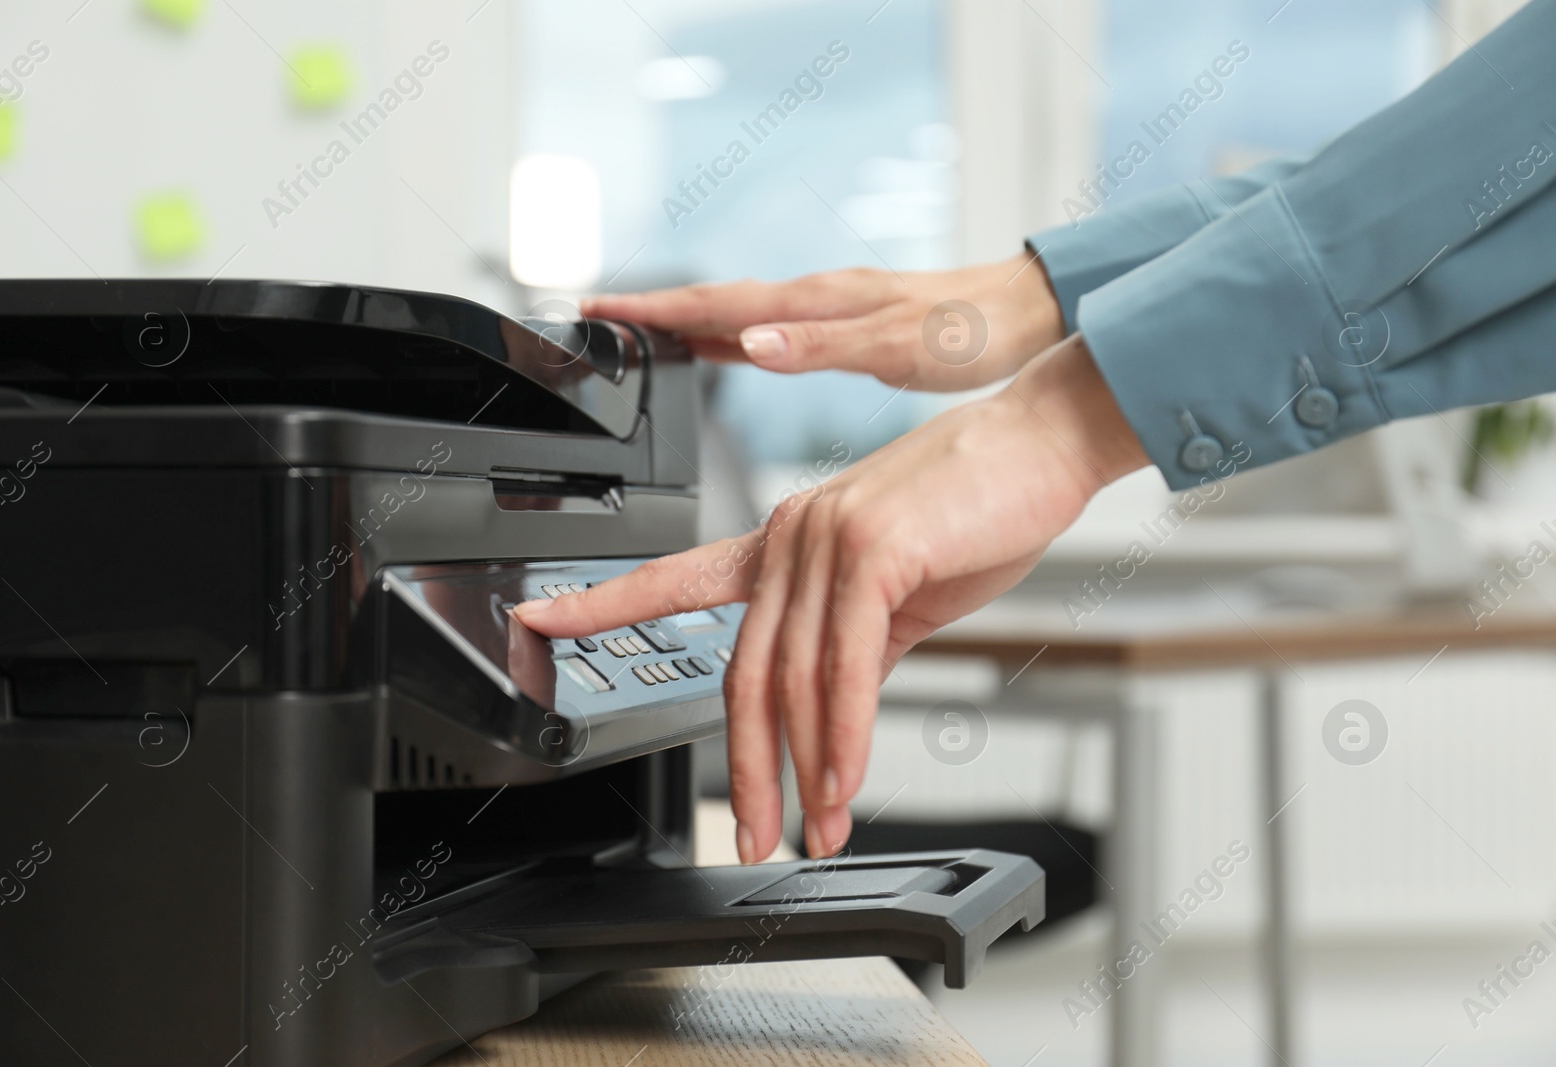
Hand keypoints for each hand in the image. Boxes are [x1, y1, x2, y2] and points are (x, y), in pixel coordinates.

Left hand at [515, 335, 1148, 862]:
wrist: (1041, 447)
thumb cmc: (977, 509)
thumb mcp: (901, 593)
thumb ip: (856, 648)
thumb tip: (833, 714)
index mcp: (783, 542)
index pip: (675, 578)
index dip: (602, 601)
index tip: (540, 618)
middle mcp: (788, 537)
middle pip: (743, 670)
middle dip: (747, 766)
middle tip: (755, 833)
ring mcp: (822, 539)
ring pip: (790, 677)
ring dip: (804, 768)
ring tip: (815, 827)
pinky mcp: (870, 550)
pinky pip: (843, 664)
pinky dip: (843, 734)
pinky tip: (845, 782)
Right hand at [580, 252, 1064, 392]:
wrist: (1022, 317)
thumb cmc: (969, 333)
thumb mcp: (893, 348)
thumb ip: (817, 349)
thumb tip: (747, 346)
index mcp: (816, 304)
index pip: (714, 304)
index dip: (652, 310)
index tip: (598, 308)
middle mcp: (814, 300)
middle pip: (713, 304)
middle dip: (652, 311)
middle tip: (597, 320)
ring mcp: (826, 311)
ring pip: (736, 315)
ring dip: (685, 322)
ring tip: (639, 334)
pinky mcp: (843, 326)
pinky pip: (767, 328)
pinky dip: (728, 336)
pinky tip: (721, 349)